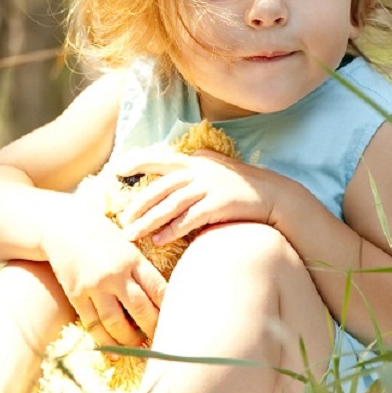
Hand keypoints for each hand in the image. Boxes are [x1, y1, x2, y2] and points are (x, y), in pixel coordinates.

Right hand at [42, 202, 167, 347]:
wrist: (63, 225)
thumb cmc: (101, 235)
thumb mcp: (127, 244)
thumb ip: (141, 268)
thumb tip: (164, 298)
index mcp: (133, 259)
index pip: (159, 290)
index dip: (169, 310)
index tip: (177, 322)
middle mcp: (115, 274)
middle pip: (142, 310)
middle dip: (154, 329)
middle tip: (161, 340)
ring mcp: (94, 286)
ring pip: (117, 323)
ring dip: (130, 340)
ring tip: (139, 345)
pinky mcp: (76, 294)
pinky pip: (93, 324)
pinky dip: (105, 341)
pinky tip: (114, 350)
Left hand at [116, 150, 291, 244]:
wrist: (274, 196)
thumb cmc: (245, 183)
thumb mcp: (221, 165)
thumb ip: (204, 159)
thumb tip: (191, 152)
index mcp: (197, 160)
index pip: (161, 159)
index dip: (138, 162)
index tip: (117, 170)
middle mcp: (199, 171)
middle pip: (160, 188)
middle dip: (138, 206)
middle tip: (122, 222)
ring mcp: (208, 187)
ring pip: (169, 205)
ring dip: (148, 222)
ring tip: (132, 236)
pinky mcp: (217, 205)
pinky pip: (188, 219)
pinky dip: (172, 230)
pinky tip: (158, 240)